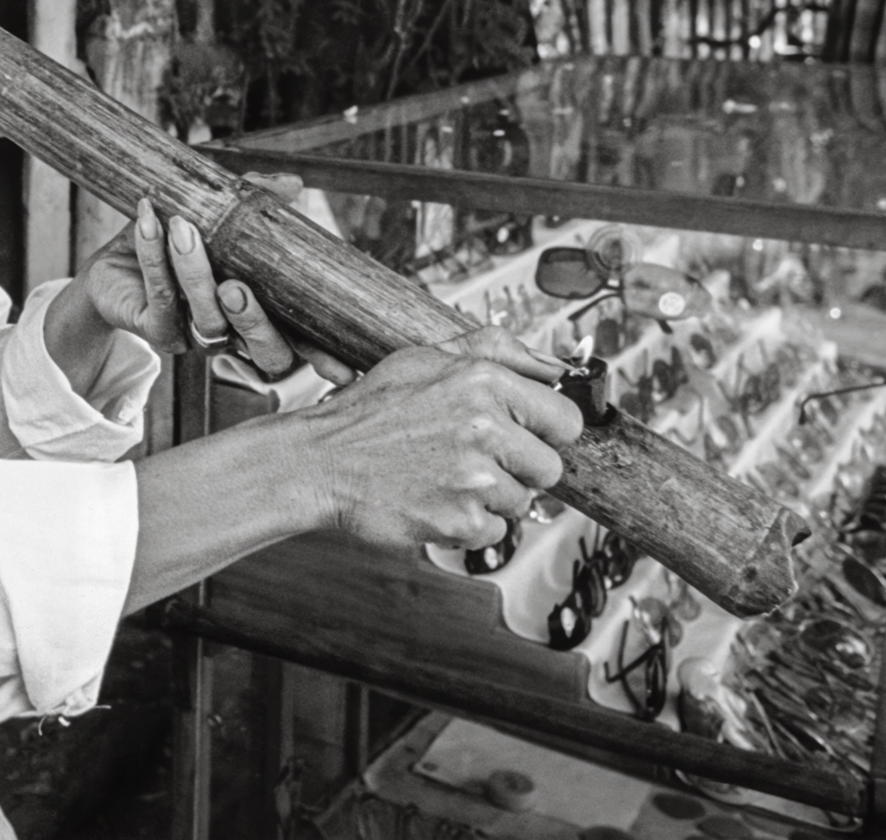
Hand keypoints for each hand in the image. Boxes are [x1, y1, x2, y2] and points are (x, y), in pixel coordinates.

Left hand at [79, 195, 353, 382]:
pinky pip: (160, 298)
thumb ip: (257, 200)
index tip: (345, 369)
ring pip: (208, 321)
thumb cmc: (175, 238)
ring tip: (184, 228)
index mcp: (259, 312)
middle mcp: (234, 332)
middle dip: (256, 323)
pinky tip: (150, 221)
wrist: (112, 263)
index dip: (323, 355)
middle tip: (237, 287)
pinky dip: (154, 255)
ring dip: (195, 272)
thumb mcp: (217, 212)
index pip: (299, 340)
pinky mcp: (156, 330)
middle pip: (264, 353)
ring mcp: (194, 336)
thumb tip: (294, 184)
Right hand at [296, 330, 580, 550]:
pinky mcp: (458, 520)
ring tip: (444, 478)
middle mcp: (484, 426)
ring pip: (520, 503)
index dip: (546, 432)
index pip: (566, 419)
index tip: (525, 437)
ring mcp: (473, 477)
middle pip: (550, 469)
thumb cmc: (370, 411)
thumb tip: (558, 364)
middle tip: (476, 462)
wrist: (319, 460)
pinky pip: (494, 533)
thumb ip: (496, 351)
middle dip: (519, 471)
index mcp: (483, 381)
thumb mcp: (427, 358)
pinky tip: (433, 500)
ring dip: (490, 499)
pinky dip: (467, 525)